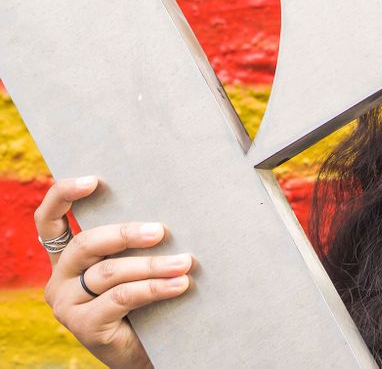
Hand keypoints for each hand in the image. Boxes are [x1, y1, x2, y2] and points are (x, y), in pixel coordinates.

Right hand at [34, 176, 193, 367]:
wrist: (145, 349)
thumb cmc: (144, 298)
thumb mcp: (134, 265)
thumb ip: (136, 241)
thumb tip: (168, 211)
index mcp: (67, 256)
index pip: (49, 220)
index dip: (63, 196)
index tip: (92, 180)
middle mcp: (60, 278)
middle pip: (86, 244)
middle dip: (126, 234)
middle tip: (161, 231)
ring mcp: (67, 304)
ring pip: (109, 272)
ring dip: (152, 265)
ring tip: (184, 263)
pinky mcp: (84, 326)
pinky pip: (121, 298)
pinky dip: (154, 288)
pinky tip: (179, 285)